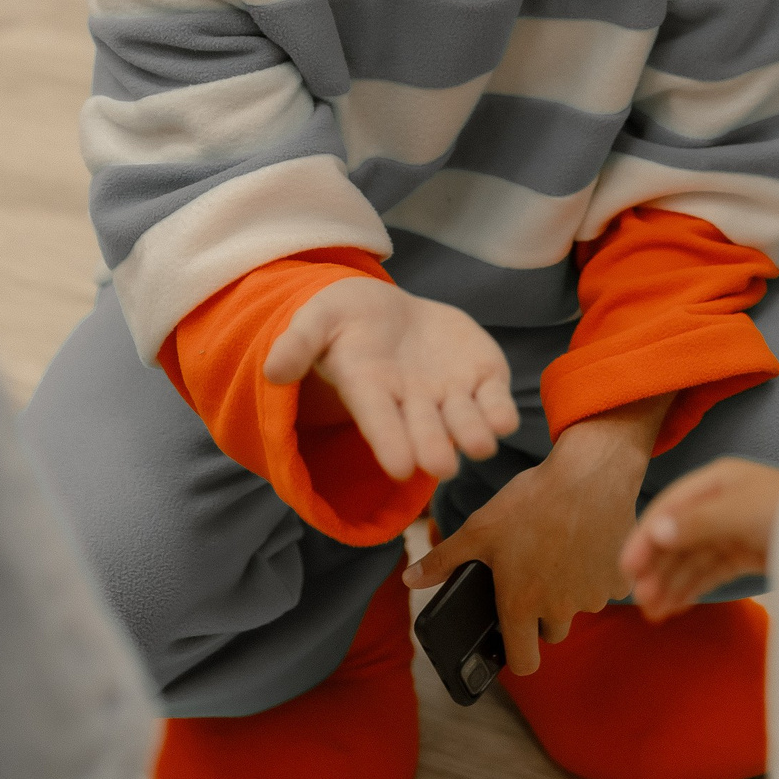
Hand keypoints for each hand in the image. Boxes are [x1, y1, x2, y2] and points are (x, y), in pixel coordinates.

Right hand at [262, 281, 517, 485]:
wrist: (387, 311)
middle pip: (424, 430)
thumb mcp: (317, 319)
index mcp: (370, 391)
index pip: (378, 421)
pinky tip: (506, 419)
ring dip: (473, 434)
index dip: (389, 442)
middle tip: (441, 465)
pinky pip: (495, 400)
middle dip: (434, 447)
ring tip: (481, 444)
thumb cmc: (345, 319)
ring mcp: (449, 394)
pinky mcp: (482, 377)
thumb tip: (272, 370)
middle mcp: (412, 403)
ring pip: (464, 421)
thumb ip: (298, 343)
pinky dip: (501, 411)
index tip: (401, 466)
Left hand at [404, 401, 665, 673]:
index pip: (523, 664)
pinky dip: (597, 574)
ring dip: (570, 591)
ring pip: (578, 607)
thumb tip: (410, 581)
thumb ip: (443, 561)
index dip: (516, 654)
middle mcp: (560, 609)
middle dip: (542, 613)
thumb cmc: (530, 501)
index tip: (513, 635)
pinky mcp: (617, 580)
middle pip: (550, 632)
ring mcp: (592, 596)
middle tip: (533, 574)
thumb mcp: (479, 529)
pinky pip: (606, 588)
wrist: (589, 473)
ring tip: (560, 552)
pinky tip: (587, 544)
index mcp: (522, 604)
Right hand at [621, 459, 778, 619]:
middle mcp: (721, 502)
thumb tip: (656, 532)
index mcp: (716, 481)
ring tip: (654, 614)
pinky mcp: (748, 553)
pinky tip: (674, 607)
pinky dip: (691, 588)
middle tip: (641, 602)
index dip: (645, 538)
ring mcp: (734, 529)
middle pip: (677, 536)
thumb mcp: (743, 511)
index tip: (628, 570)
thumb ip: (698, 522)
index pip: (669, 508)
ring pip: (692, 558)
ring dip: (670, 583)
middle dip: (657, 568)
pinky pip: (711, 571)